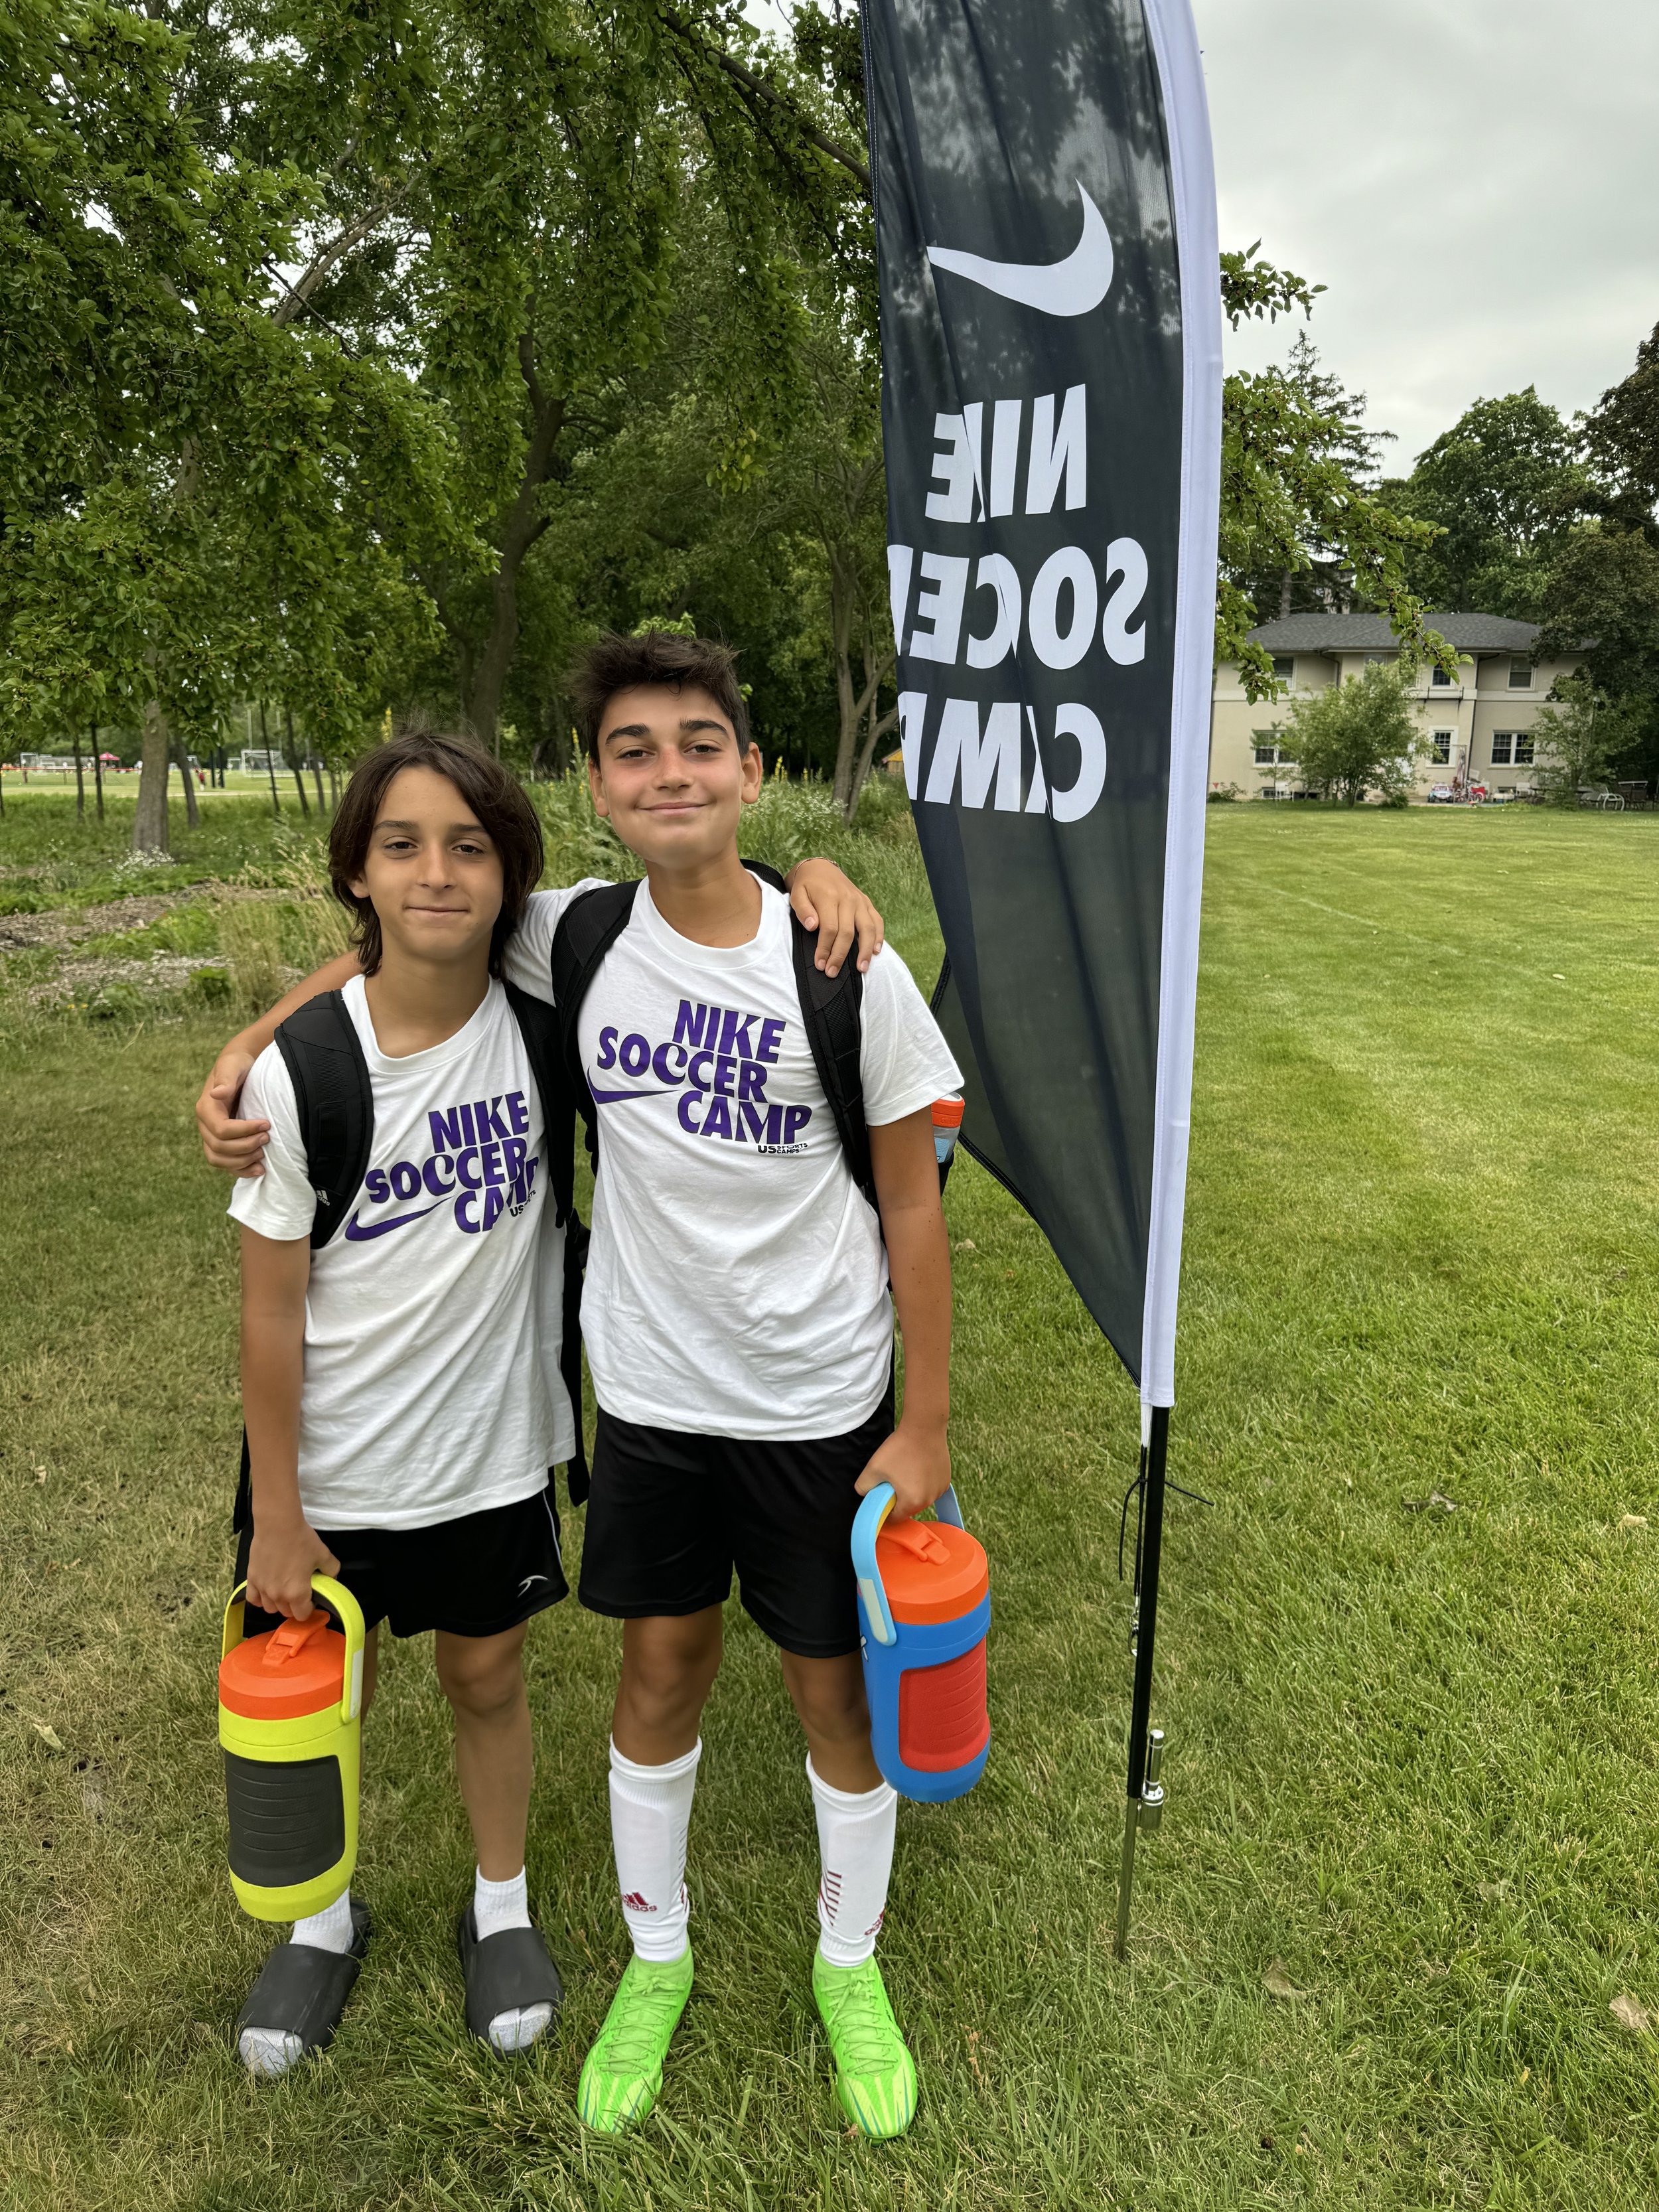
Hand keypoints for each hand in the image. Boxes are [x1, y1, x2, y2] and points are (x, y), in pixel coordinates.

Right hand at [196, 1048, 268, 1174]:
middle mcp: (205, 1124)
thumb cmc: (237, 1065)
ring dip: (242, 1162)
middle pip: (219, 1148)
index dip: (244, 1131)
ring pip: (219, 1160)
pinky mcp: (221, 1142)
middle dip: (245, 1146)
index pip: (221, 1130)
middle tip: (267, 1138)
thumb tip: (217, 1093)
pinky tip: (258, 1169)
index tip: (266, 1124)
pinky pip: (225, 1163)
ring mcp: (211, 1136)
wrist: (239, 1068)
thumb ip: (226, 1079)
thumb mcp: (233, 1066)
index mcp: (205, 1108)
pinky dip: (240, 1170)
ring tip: (263, 1155)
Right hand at [246, 1519, 339, 1619]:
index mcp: (297, 1593)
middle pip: (286, 1612)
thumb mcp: (323, 1555)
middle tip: (299, 1590)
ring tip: (283, 1589)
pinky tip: (266, 1590)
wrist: (278, 1525)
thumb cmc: (301, 1540)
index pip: (302, 1615)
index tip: (311, 1597)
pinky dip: (260, 1598)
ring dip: (277, 1603)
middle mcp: (278, 1596)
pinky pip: (253, 1599)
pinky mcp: (251, 1579)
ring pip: (269, 1608)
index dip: (309, 1608)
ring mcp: (262, 1589)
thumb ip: (331, 1570)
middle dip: (294, 1606)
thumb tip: (332, 1578)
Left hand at [786, 859, 884, 977]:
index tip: (820, 964)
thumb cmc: (807, 886)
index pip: (829, 929)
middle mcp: (847, 899)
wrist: (820, 868)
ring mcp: (859, 901)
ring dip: (865, 951)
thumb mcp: (797, 894)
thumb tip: (812, 926)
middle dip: (840, 956)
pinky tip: (876, 952)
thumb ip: (803, 910)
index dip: (825, 949)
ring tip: (861, 969)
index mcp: (829, 897)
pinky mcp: (866, 903)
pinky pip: (877, 920)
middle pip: (847, 933)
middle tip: (832, 973)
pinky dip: (879, 937)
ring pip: (867, 928)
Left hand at [854, 1420, 950, 1524]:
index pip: (895, 1518)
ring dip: (912, 1491)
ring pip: (921, 1498)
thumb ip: (863, 1487)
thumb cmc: (899, 1448)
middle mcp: (929, 1500)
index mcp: (912, 1502)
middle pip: (909, 1508)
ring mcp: (940, 1489)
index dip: (885, 1511)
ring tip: (905, 1470)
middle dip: (899, 1499)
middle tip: (892, 1480)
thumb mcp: (873, 1468)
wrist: (924, 1427)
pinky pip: (931, 1488)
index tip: (882, 1498)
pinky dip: (924, 1482)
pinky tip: (917, 1466)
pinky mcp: (946, 1479)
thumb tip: (864, 1494)